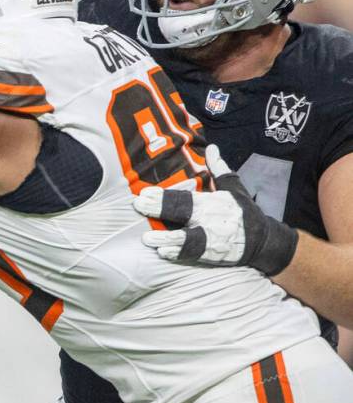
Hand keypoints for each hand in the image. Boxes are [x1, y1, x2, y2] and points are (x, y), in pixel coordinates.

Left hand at [136, 144, 298, 275]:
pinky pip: (194, 255)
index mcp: (211, 202)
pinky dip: (179, 254)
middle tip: (138, 205)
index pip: (184, 196)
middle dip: (158, 208)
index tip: (144, 193)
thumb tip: (211, 147)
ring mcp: (211, 238)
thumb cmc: (244, 212)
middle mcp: (209, 219)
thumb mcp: (234, 188)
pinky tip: (164, 253)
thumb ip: (219, 169)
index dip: (163, 195)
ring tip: (147, 239)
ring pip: (186, 239)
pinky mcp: (213, 255)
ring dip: (166, 239)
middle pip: (181, 212)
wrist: (264, 240)